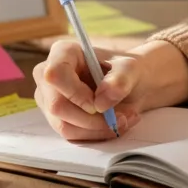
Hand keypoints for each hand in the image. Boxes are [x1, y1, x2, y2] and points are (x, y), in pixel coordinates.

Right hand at [33, 38, 187, 140]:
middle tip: (123, 118)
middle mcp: (49, 75)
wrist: (138, 82)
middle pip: (56, 106)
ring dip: (98, 129)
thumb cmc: (134, 68)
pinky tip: (117, 125)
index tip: (101, 103)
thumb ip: (121, 79)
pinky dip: (97, 135)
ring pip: (64, 126)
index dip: (75, 93)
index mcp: (63, 52)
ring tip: (126, 119)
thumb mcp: (134, 68)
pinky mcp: (60, 118)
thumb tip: (104, 100)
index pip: (52, 74)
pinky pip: (72, 136)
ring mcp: (51, 99)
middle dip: (93, 119)